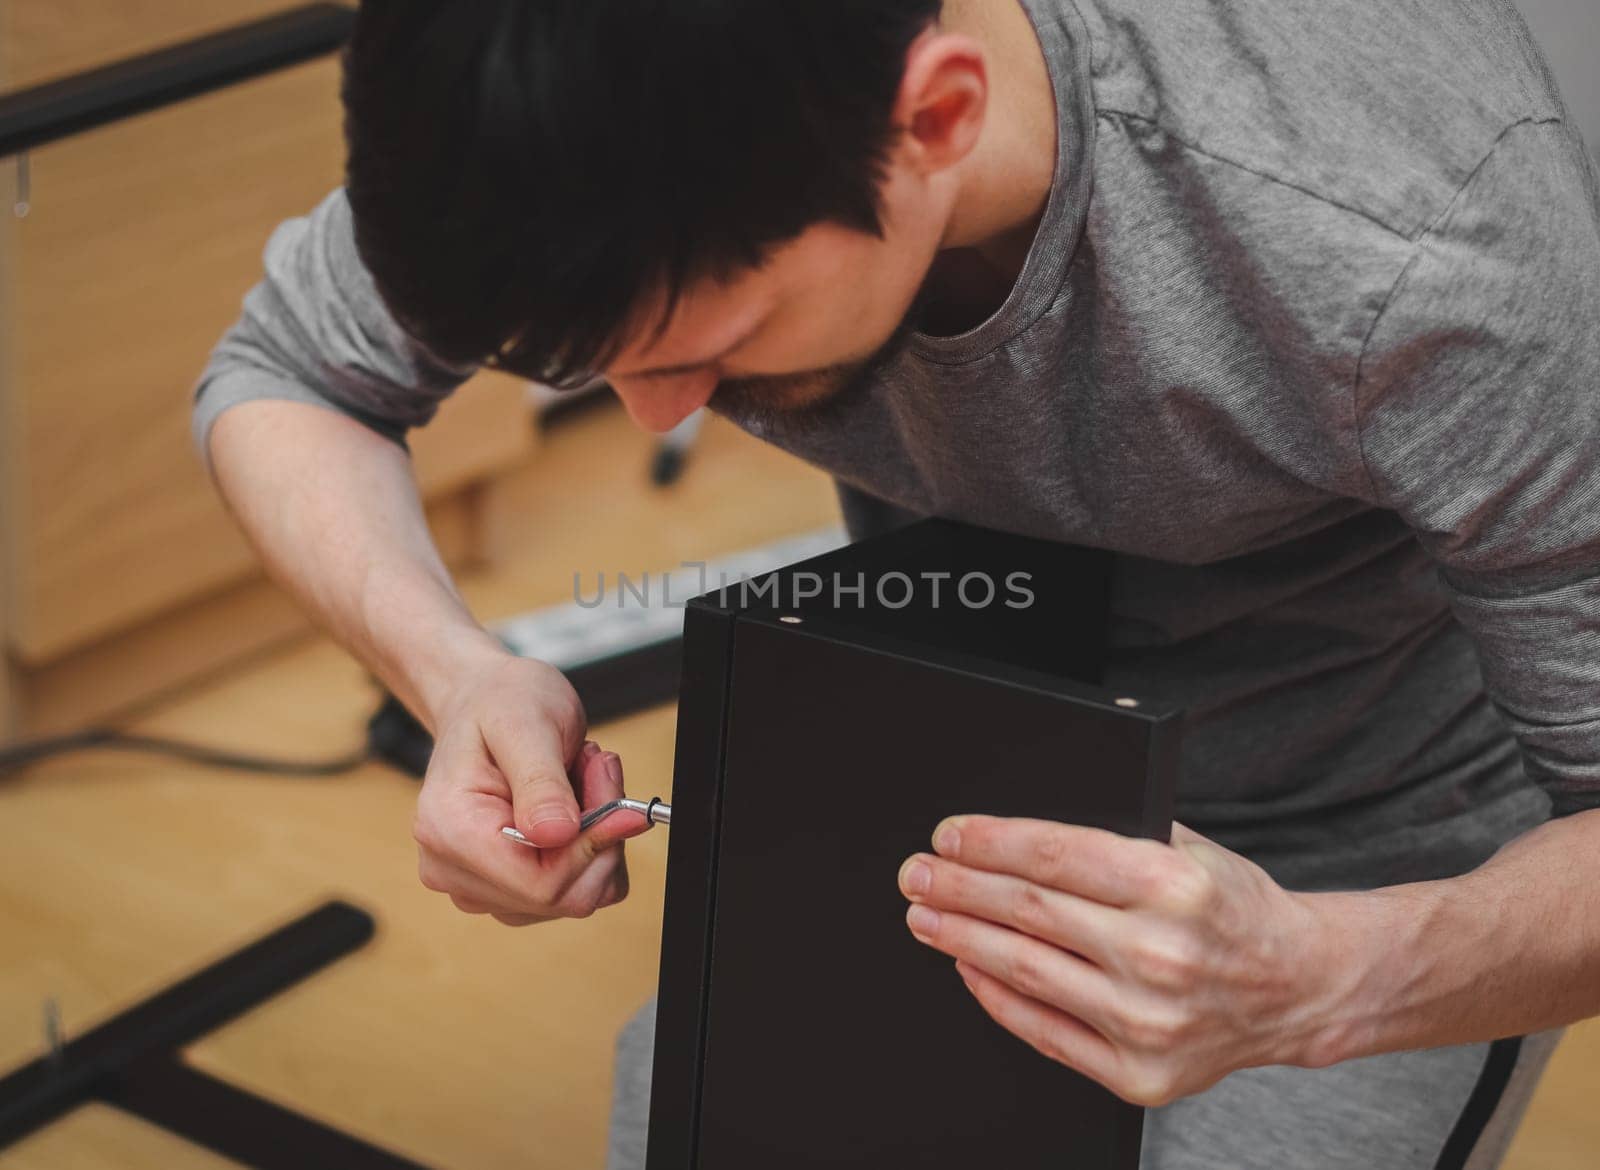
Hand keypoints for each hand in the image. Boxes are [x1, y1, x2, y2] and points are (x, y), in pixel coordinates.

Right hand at [413, 652, 650, 924]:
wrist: (482, 699)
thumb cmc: (498, 702)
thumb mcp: (525, 724)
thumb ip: (541, 783)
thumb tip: (557, 835)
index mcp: (449, 830)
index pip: (540, 885)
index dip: (592, 846)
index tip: (613, 794)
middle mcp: (453, 868)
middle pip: (560, 896)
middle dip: (596, 835)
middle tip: (596, 772)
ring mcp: (476, 883)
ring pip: (572, 896)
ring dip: (593, 839)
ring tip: (577, 779)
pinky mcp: (502, 886)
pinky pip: (571, 890)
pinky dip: (587, 849)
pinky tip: (573, 804)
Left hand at [897, 816, 1340, 1105]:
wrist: (1298, 988)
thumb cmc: (1235, 909)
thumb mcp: (1190, 849)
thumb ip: (1116, 838)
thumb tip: (1012, 836)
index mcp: (1172, 885)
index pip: (1052, 854)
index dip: (987, 842)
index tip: (947, 836)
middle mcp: (1160, 953)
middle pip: (1027, 910)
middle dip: (957, 887)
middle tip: (917, 874)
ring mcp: (1147, 1019)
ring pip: (1024, 969)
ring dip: (960, 939)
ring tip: (926, 916)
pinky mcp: (1139, 1071)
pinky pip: (1044, 1030)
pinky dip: (995, 996)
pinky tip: (968, 968)